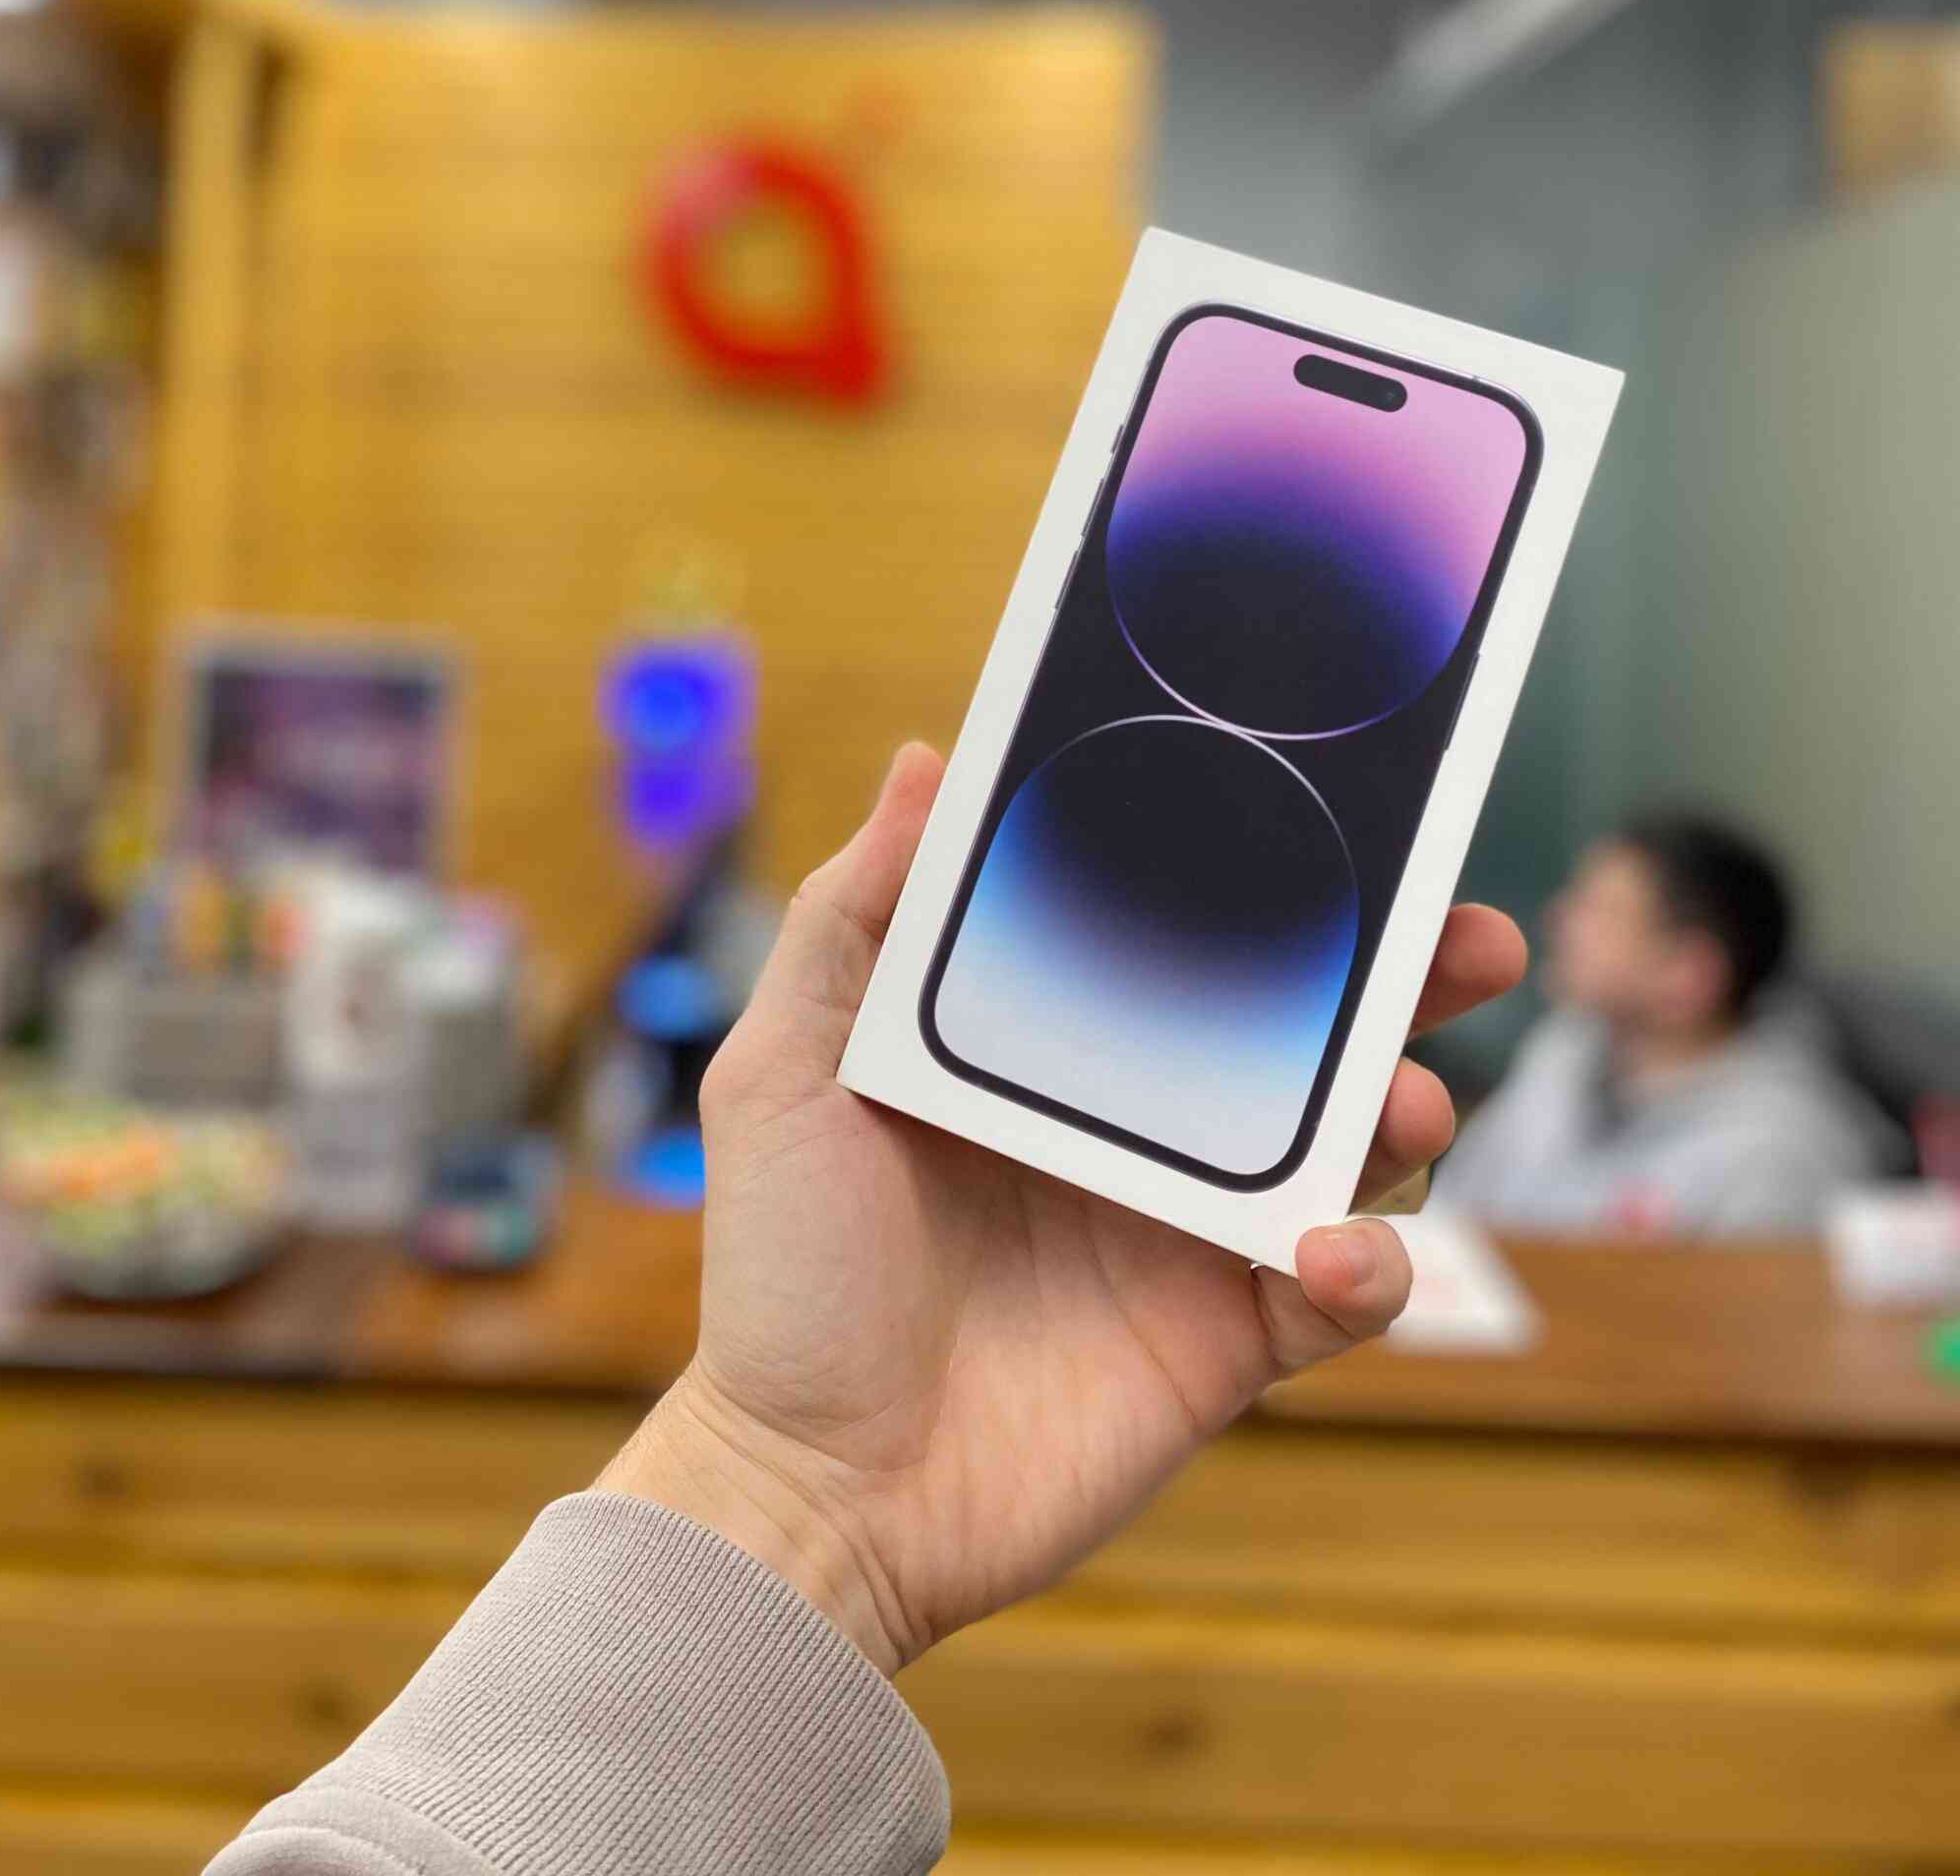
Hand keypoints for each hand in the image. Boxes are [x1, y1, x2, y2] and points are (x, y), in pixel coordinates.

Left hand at [604, 743, 1523, 1673]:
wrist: (812, 1490)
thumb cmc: (784, 1276)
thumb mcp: (788, 1073)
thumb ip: (852, 918)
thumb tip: (925, 762)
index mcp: (1049, 1041)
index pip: (1181, 931)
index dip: (1267, 871)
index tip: (1343, 808)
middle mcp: (1136, 1120)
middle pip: (1302, 1024)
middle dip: (1405, 973)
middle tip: (1467, 938)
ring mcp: (1190, 1229)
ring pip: (1350, 1145)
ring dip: (1407, 1111)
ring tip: (1407, 1106)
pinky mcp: (1227, 1339)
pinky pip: (1341, 1292)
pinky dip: (1371, 1268)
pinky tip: (1331, 1254)